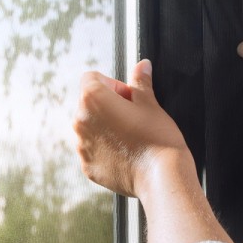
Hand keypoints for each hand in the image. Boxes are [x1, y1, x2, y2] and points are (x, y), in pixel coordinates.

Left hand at [72, 59, 191, 198]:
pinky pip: (93, 150)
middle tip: (134, 118)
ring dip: (106, 127)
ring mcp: (81, 147)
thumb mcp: (150, 104)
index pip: (92, 78)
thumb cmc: (157, 138)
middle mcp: (80, 122)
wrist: (162, 177)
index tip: (130, 98)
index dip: (113, 85)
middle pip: (89, 103)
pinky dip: (105, 149)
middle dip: (109, 106)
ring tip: (131, 137)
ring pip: (90, 127)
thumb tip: (142, 65)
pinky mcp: (87, 167)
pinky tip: (126, 154)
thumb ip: (140, 82)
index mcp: (92, 99)